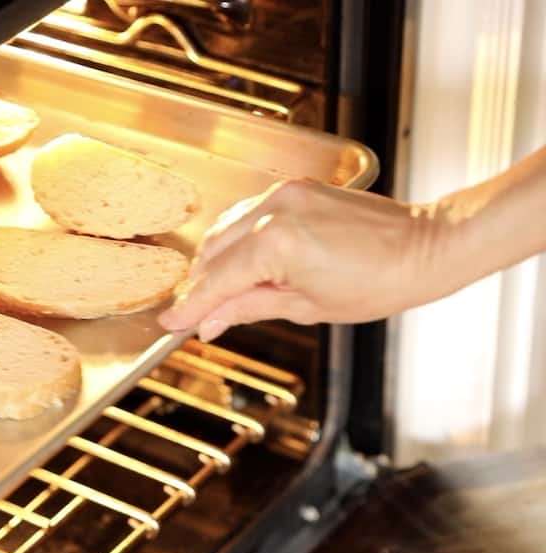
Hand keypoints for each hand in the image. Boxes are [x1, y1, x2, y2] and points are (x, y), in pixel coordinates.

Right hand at [157, 178, 450, 341]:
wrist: (425, 247)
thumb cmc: (380, 281)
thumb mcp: (307, 306)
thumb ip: (248, 308)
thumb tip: (210, 322)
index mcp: (276, 244)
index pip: (218, 281)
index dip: (191, 306)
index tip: (171, 321)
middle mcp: (273, 210)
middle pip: (213, 253)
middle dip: (202, 285)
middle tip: (196, 313)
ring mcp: (284, 194)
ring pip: (225, 229)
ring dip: (217, 260)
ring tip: (221, 291)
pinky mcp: (295, 186)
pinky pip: (248, 212)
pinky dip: (238, 237)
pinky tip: (243, 260)